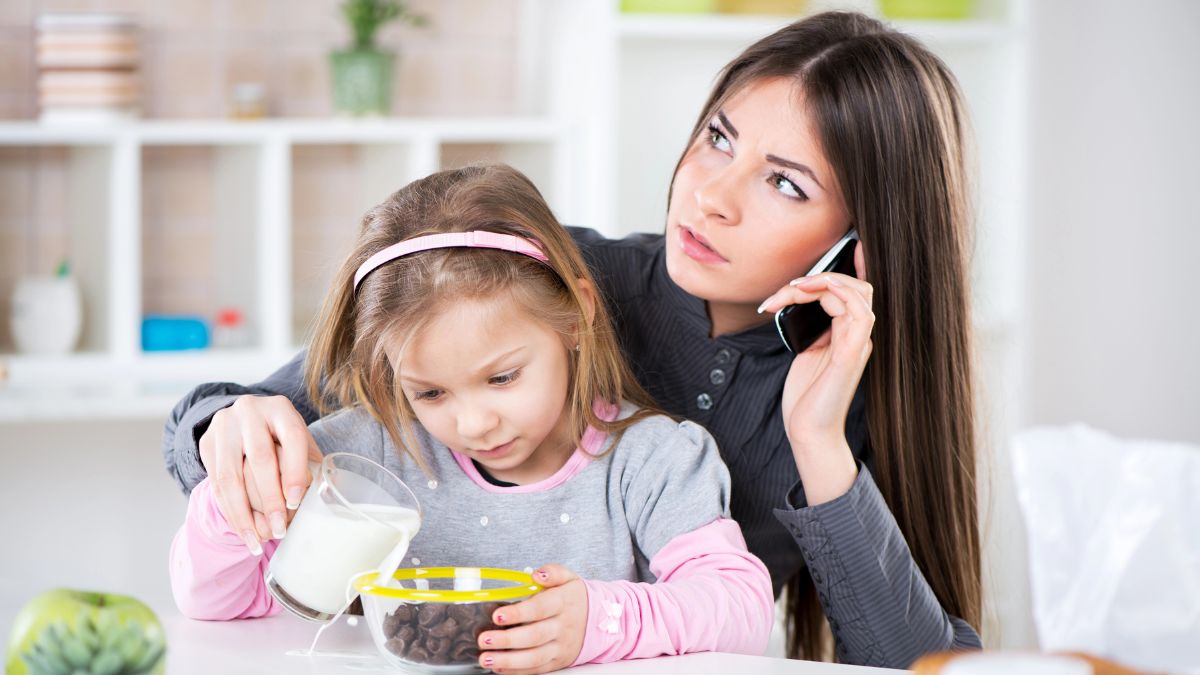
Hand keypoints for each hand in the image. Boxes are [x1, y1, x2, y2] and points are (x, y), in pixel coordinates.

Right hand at [199, 395, 320, 553]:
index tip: (296, 502)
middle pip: (260, 458)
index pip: (292, 438)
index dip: (294, 472)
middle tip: (279, 530)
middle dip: (270, 500)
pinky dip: (230, 512)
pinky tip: (243, 531)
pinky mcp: (206, 443)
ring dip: (244, 515)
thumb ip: (312, 466)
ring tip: (257, 542)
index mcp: (281, 408)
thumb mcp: (300, 444)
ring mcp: (224, 425)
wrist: (244, 421)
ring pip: (231, 476)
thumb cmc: (281, 438)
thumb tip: (327, 497)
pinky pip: (216, 484)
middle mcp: (250, 411)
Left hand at [476, 564, 586, 673]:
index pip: (540, 608)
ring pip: (535, 657)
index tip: (498, 615)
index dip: (518, 613)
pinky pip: (537, 669)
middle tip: (484, 639)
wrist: (603, 621)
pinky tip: (499, 667)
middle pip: (534, 636)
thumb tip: (536, 574)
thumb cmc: (576, 599)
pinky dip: (517, 671)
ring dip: (509, 660)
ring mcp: (560, 646)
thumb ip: (553, 572)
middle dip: (507, 640)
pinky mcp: (558, 661)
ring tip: (486, 658)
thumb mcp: (570, 578)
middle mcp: (562, 627)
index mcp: (563, 603)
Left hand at [758, 242, 873, 503]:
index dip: (836, 273)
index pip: (852, 293)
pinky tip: (808, 294)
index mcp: (848, 336)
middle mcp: (858, 337)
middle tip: (788, 288)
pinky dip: (835, 295)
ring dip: (823, 283)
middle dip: (823, 277)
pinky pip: (856, 314)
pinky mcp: (850, 355)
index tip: (798, 275)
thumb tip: (799, 303)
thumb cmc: (806, 397)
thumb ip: (812, 329)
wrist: (809, 431)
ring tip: (793, 289)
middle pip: (858, 287)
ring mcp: (857, 345)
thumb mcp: (806, 353)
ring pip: (858, 294)